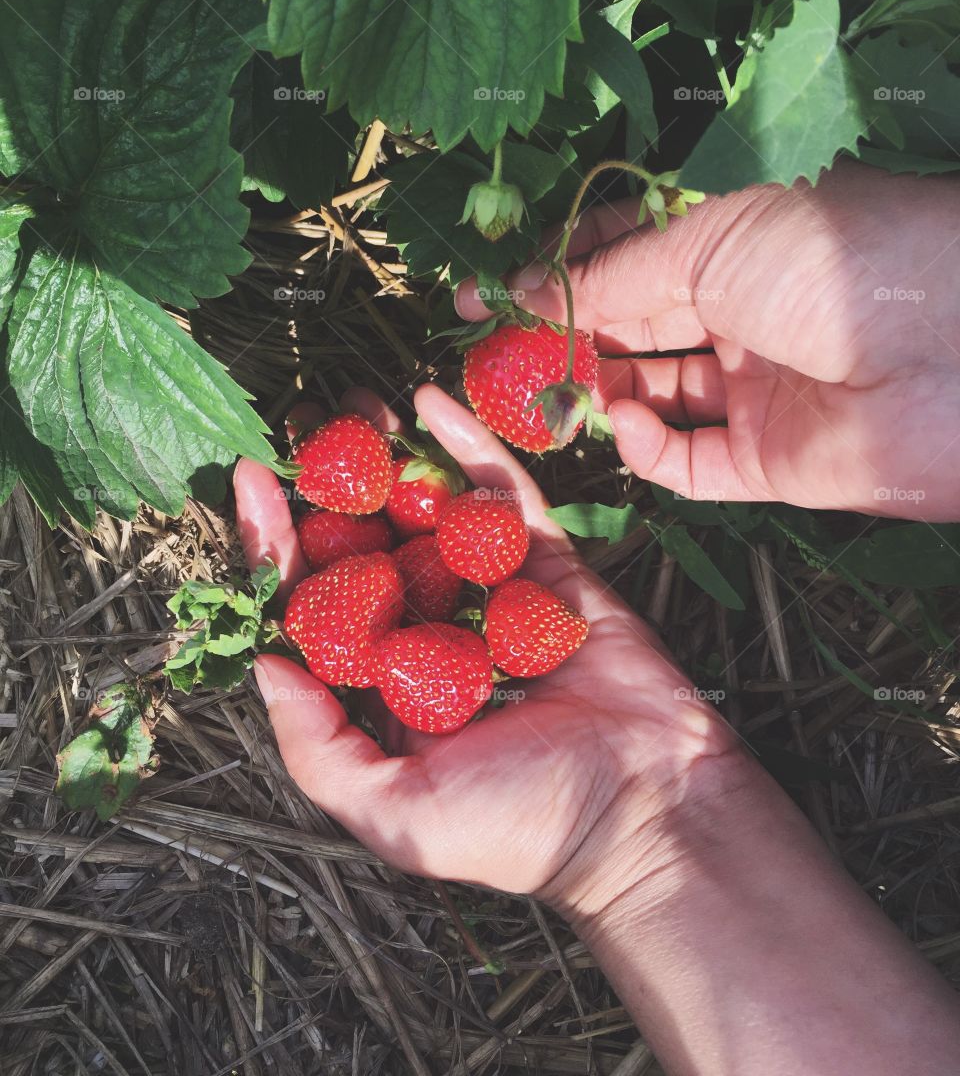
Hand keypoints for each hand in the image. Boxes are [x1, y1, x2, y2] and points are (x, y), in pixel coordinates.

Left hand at [233, 385, 743, 907]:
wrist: (641, 808)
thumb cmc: (516, 825)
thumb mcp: (395, 811)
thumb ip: (317, 747)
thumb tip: (260, 660)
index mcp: (380, 685)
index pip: (314, 601)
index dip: (278, 543)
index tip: (251, 481)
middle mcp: (426, 631)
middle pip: (365, 540)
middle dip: (330, 482)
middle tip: (305, 421)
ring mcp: (487, 592)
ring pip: (428, 510)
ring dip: (389, 454)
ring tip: (355, 403)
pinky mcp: (548, 564)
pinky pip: (505, 498)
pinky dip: (470, 449)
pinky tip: (431, 402)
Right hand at [457, 162, 959, 519]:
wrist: (957, 350)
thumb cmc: (836, 257)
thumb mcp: (712, 240)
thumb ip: (614, 274)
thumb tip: (528, 286)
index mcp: (734, 239)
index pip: (626, 254)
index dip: (559, 270)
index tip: (491, 290)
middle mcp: (741, 312)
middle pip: (630, 328)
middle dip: (565, 337)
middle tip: (495, 353)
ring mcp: (754, 390)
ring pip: (650, 396)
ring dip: (593, 393)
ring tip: (539, 395)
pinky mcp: (769, 460)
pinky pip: (689, 462)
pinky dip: (647, 448)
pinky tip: (621, 423)